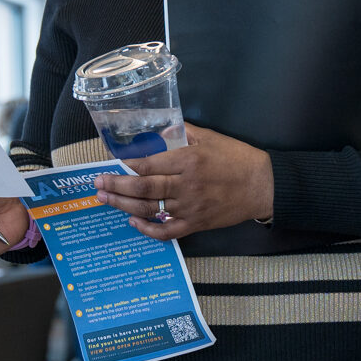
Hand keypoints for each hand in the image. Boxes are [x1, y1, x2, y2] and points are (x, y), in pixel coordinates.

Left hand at [93, 123, 272, 240]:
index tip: (111, 164)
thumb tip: (163, 129)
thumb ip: (184, 132)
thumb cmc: (238, 158)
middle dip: (115, 185)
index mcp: (188, 160)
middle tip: (97, 184)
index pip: (148, 164)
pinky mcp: (196, 223)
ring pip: (149, 208)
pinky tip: (134, 221)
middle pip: (142, 188)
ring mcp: (190, 207)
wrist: (263, 186)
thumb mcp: (211, 137)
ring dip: (123, 205)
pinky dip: (148, 229)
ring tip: (106, 200)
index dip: (126, 165)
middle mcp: (185, 185)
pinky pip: (167, 231)